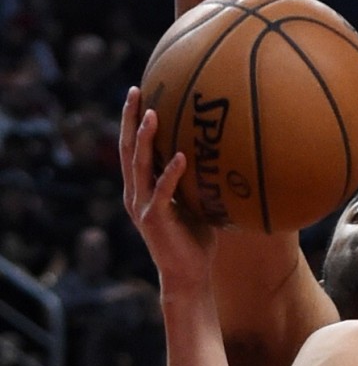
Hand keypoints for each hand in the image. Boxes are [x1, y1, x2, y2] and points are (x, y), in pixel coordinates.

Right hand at [119, 86, 216, 289]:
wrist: (188, 275)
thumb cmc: (195, 238)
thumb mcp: (195, 202)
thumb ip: (196, 180)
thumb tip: (222, 154)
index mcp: (142, 188)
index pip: (133, 148)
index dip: (133, 121)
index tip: (139, 93)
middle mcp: (136, 193)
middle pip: (128, 149)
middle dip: (131, 119)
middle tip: (136, 90)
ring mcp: (143, 206)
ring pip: (139, 165)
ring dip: (145, 139)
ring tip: (152, 114)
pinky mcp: (155, 220)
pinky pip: (164, 192)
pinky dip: (172, 174)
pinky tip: (183, 156)